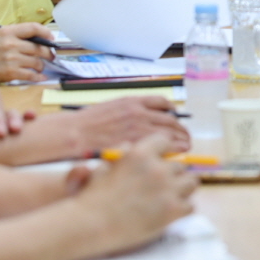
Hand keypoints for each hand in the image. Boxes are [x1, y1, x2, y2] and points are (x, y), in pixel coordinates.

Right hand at [0, 22, 55, 83]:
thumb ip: (17, 35)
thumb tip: (39, 39)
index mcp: (8, 32)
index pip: (33, 28)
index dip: (46, 33)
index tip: (51, 38)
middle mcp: (10, 44)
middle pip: (39, 48)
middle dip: (48, 53)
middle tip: (51, 56)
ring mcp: (11, 59)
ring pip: (37, 62)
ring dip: (41, 65)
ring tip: (40, 66)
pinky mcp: (10, 73)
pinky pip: (31, 75)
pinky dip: (38, 77)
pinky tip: (40, 77)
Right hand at [54, 95, 191, 156]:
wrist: (73, 135)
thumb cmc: (87, 125)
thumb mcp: (111, 109)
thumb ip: (130, 113)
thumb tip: (148, 120)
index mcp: (133, 102)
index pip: (163, 103)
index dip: (172, 113)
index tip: (176, 119)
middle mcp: (140, 113)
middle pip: (171, 120)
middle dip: (181, 130)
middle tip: (186, 138)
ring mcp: (139, 130)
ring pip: (171, 134)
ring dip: (181, 141)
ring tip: (185, 148)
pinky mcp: (137, 146)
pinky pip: (162, 148)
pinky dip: (172, 152)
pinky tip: (174, 157)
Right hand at [70, 133, 197, 252]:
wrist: (91, 225)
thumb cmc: (93, 198)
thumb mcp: (104, 168)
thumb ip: (121, 155)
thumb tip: (130, 146)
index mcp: (140, 154)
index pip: (165, 142)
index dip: (163, 152)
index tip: (161, 160)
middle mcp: (157, 169)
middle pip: (180, 165)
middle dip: (171, 174)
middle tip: (161, 186)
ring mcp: (167, 189)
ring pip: (191, 182)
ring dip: (182, 188)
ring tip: (170, 197)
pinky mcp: (173, 210)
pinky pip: (190, 205)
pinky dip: (182, 209)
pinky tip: (170, 212)